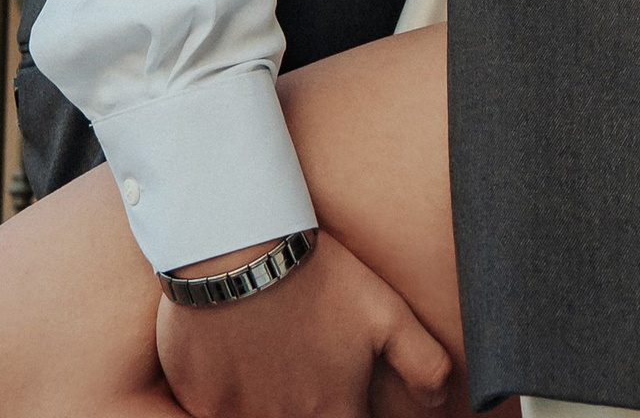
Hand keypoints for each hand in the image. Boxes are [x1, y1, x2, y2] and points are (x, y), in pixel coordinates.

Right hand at [157, 232, 452, 417]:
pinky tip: (232, 361)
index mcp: (332, 412)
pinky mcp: (198, 398)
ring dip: (267, 401)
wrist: (238, 239)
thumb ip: (423, 363)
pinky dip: (223, 396)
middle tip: (298, 365)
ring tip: (268, 361)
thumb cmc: (315, 273)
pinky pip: (210, 412)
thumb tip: (441, 403)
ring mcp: (237, 415)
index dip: (347, 411)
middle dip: (307, 403)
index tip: (339, 393)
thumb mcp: (384, 310)